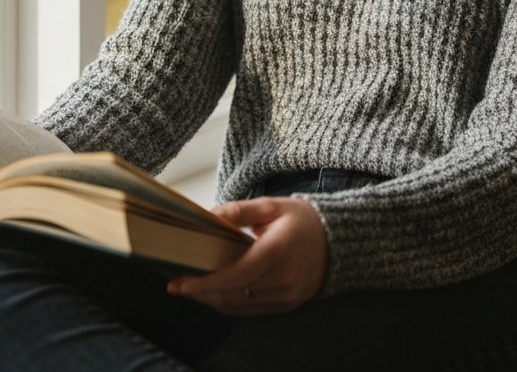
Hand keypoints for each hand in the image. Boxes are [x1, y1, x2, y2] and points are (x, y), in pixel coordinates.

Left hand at [167, 196, 326, 314]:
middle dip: (202, 293)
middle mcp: (283, 279)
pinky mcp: (288, 305)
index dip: (204, 283)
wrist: (338, 241)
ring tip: (193, 288)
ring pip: (240, 307)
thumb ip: (239, 210)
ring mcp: (286, 296)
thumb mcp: (272, 206)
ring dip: (213, 300)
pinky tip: (217, 293)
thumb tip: (209, 216)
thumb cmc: (303, 220)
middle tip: (179, 284)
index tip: (180, 283)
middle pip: (233, 295)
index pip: (234, 275)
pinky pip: (252, 311)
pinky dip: (230, 304)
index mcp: (277, 251)